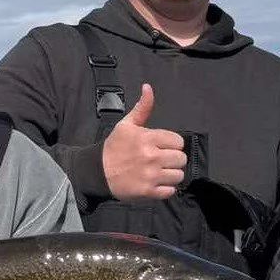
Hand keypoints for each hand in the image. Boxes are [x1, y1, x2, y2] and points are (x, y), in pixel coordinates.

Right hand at [101, 84, 186, 200]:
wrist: (98, 172)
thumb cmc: (114, 147)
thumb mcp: (126, 125)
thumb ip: (142, 108)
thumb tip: (148, 87)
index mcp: (148, 138)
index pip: (178, 142)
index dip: (173, 144)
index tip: (163, 147)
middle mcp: (152, 157)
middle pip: (181, 159)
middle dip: (174, 160)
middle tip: (163, 161)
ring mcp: (151, 175)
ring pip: (178, 176)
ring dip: (172, 175)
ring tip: (161, 173)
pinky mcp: (148, 192)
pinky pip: (170, 191)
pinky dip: (166, 189)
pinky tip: (157, 183)